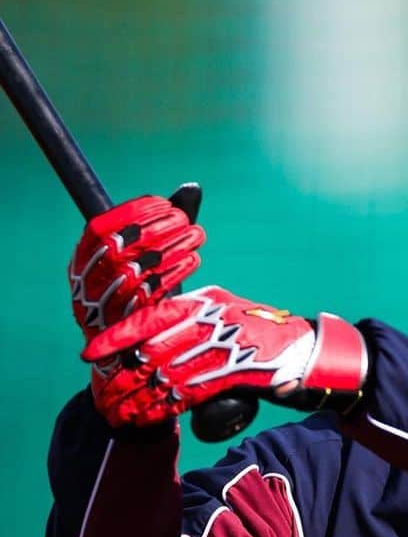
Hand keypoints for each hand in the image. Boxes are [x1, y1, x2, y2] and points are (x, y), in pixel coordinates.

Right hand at [69, 188, 204, 338]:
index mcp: (83, 259)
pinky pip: (148, 296)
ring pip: (134, 272)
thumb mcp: (144, 257)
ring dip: (169, 251)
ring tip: (196, 237)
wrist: (130, 348)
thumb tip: (192, 188)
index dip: (130, 213)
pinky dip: (173, 275)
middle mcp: (86, 280)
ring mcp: (101, 305)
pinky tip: (193, 260)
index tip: (163, 203)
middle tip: (186, 221)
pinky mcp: (123, 325)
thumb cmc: (140, 293)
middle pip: (117, 249)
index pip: (99, 229)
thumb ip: (164, 225)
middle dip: (154, 231)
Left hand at [82, 286, 367, 427]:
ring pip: (169, 373)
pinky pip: (192, 391)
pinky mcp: (238, 372)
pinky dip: (168, 405)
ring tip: (121, 412)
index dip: (119, 337)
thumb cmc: (264, 334)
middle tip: (105, 395)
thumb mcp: (227, 313)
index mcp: (205, 302)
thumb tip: (152, 341)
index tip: (93, 353)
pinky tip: (151, 415)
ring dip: (141, 397)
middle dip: (125, 376)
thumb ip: (193, 321)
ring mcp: (226, 346)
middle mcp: (212, 321)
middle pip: (154, 350)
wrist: (308, 351)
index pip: (151, 317)